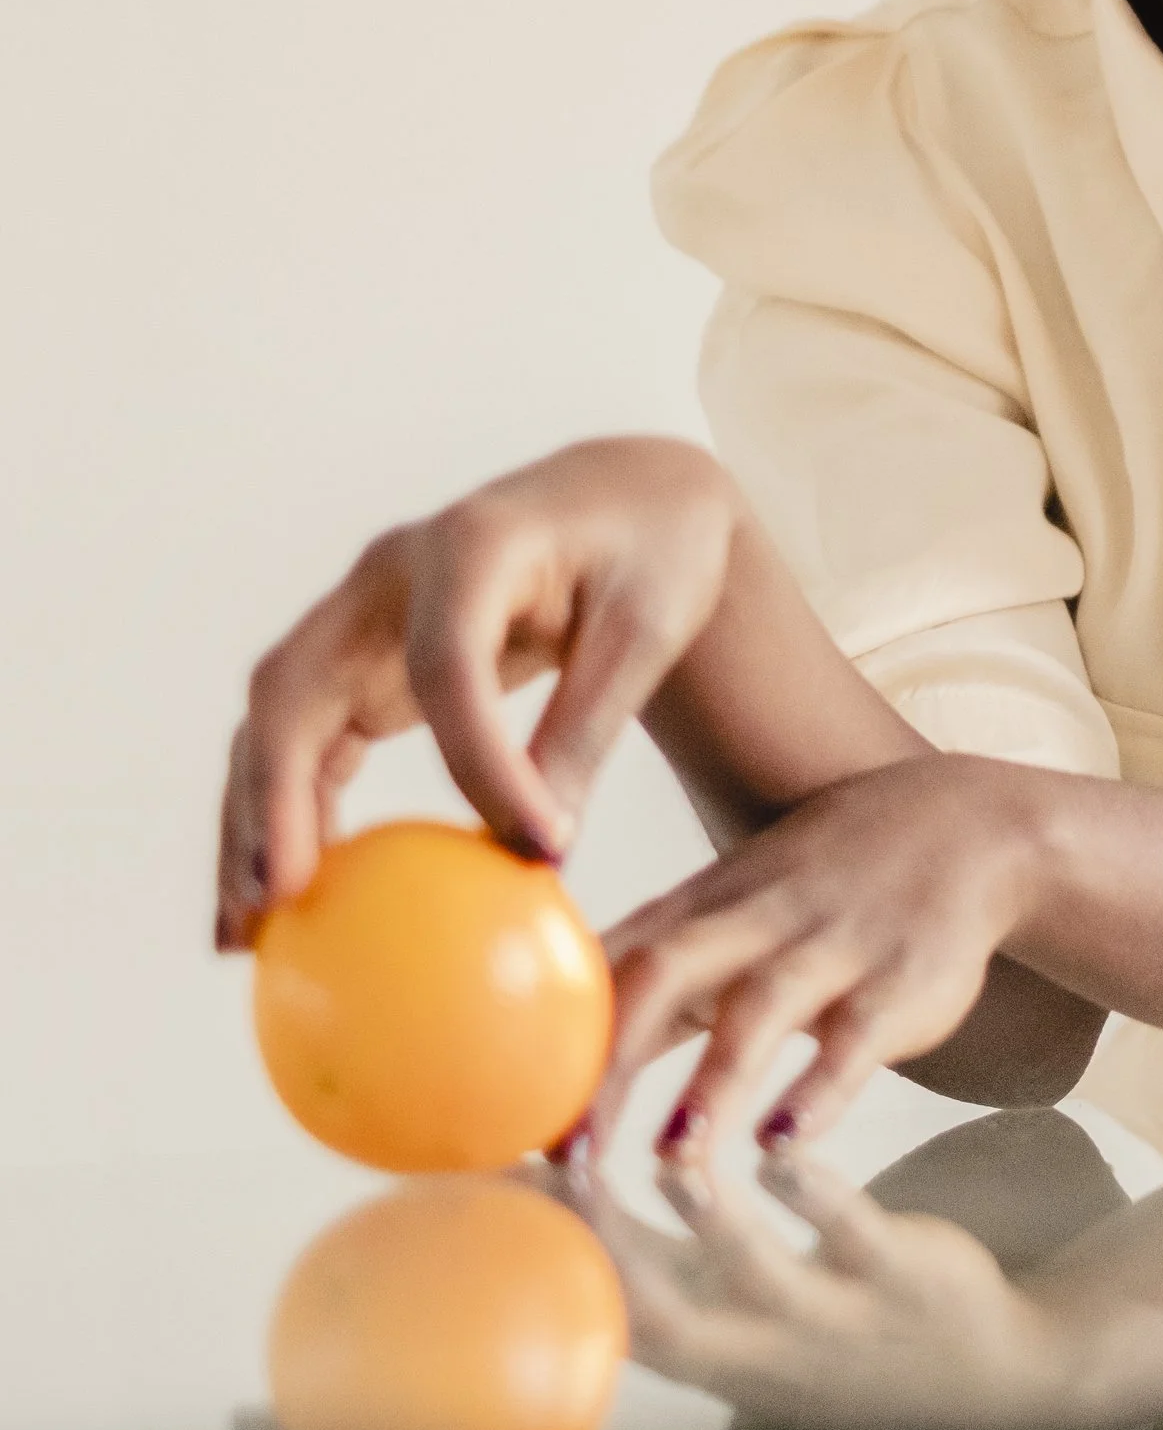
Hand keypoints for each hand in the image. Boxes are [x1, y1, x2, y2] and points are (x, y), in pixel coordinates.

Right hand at [217, 438, 741, 945]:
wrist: (624, 497)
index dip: (479, 761)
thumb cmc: (648, 552)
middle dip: (272, 794)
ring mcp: (363, 615)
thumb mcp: (645, 628)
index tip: (534, 849)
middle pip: (296, 684)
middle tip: (277, 902)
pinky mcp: (363, 660)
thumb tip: (542, 854)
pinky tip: (291, 898)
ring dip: (253, 820)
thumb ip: (589, 728)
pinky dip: (287, 813)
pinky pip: (305, 740)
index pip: (448, 663)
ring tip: (246, 932)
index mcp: (474, 547)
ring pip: (276, 718)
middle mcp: (392, 575)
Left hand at [592, 756, 1058, 1160]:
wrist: (968, 823)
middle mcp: (754, 921)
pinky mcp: (899, 984)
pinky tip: (784, 1143)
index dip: (547, 1032)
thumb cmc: (825, 877)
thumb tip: (553, 1038)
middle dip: (609, 1064)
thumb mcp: (732, 900)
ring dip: (712, 1086)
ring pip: (760, 1012)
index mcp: (702, 905)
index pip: (605, 961)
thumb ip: (654, 962)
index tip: (499, 1112)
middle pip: (662, 976)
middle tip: (565, 1156)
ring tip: (672, 1161)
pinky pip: (856, 1038)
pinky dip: (820, 1090)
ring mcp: (829, 950)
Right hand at [594, 1149, 1070, 1429]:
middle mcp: (767, 1349)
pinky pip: (857, 1234)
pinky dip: (816, 1194)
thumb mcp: (743, 1324)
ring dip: (712, 1221)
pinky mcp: (903, 1276)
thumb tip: (565, 1202)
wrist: (992, 1376)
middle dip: (613, 1253)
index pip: (616, 1323)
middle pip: (669, 1319)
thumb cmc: (839, 1333)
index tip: (502, 1194)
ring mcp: (836, 1317)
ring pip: (762, 1275)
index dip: (555, 1264)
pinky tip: (780, 1147)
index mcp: (719, 1356)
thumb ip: (661, 1267)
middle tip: (566, 1173)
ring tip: (669, 1160)